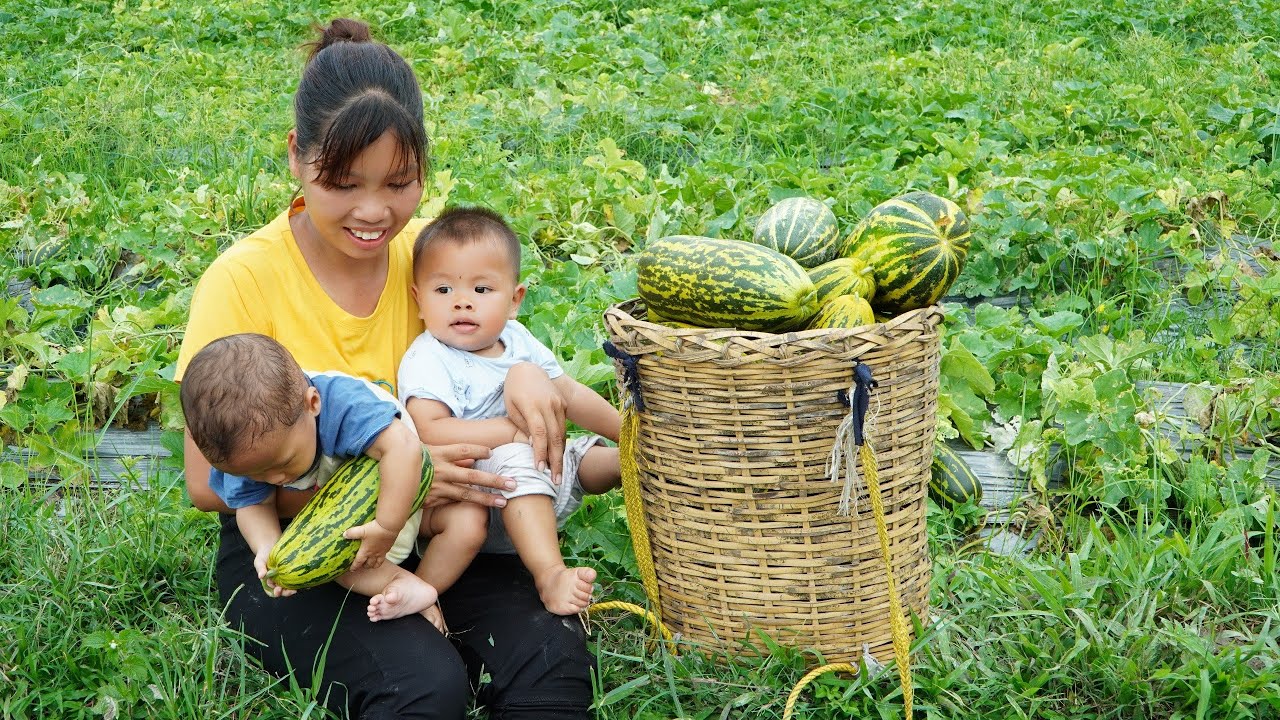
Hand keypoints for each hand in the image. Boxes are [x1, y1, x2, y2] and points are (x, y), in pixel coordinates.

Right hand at [255, 545, 295, 597]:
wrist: (269, 545)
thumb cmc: (263, 555)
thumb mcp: (259, 561)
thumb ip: (260, 569)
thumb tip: (261, 576)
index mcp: (268, 582)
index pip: (272, 591)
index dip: (276, 593)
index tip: (278, 590)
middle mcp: (277, 581)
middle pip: (283, 591)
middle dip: (287, 592)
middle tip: (292, 591)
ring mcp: (284, 577)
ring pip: (290, 586)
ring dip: (294, 587)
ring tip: (300, 587)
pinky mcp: (291, 571)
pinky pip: (295, 576)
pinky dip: (299, 579)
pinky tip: (305, 579)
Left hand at [343, 520, 398, 568]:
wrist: (389, 526)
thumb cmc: (375, 529)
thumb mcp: (361, 530)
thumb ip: (352, 533)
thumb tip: (344, 535)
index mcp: (366, 551)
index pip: (359, 562)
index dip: (354, 567)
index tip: (352, 570)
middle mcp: (374, 554)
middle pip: (369, 564)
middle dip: (365, 566)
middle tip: (362, 566)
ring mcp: (382, 552)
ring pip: (378, 563)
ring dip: (373, 565)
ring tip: (371, 565)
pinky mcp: (388, 548)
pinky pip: (384, 557)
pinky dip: (381, 558)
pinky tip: (380, 555)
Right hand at [422, 443, 516, 508]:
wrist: (391, 475)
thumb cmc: (414, 461)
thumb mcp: (432, 452)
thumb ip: (454, 456)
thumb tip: (473, 460)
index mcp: (440, 453)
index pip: (465, 449)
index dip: (479, 450)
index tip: (492, 453)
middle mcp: (441, 470)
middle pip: (472, 475)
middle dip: (494, 480)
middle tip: (513, 483)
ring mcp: (437, 486)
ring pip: (466, 493)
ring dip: (486, 498)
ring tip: (504, 502)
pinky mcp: (432, 499)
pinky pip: (453, 503)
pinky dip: (468, 506)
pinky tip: (482, 511)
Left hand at [504, 362, 566, 482]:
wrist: (528, 369)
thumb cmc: (514, 391)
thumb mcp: (511, 407)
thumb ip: (522, 426)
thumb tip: (535, 446)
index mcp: (532, 405)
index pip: (539, 433)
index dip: (540, 453)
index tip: (539, 469)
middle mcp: (549, 405)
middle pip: (555, 437)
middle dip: (556, 461)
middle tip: (555, 481)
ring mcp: (559, 404)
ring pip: (562, 434)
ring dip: (560, 455)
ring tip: (558, 474)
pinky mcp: (563, 405)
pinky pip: (563, 427)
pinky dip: (561, 443)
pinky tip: (558, 457)